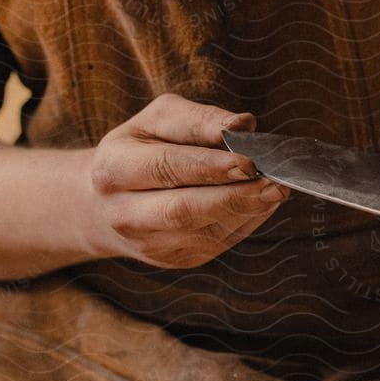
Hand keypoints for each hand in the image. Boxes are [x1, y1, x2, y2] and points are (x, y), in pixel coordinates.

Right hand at [78, 93, 288, 268]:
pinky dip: (244, 223)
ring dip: (246, 212)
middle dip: (234, 197)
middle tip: (275, 183)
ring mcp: (148, 244)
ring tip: (276, 190)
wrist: (103, 203)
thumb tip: (241, 125)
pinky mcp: (172, 260)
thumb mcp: (157, 120)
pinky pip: (215, 243)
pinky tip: (261, 204)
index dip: (209, 166)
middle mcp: (125, 213)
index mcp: (114, 169)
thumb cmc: (138, 150)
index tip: (248, 161)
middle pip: (184, 209)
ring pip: (204, 232)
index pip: (166, 167)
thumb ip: (198, 120)